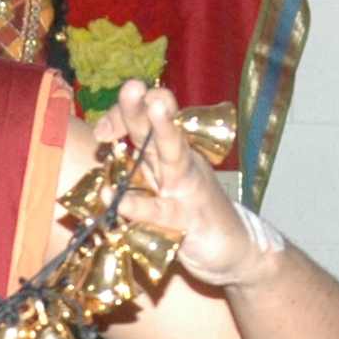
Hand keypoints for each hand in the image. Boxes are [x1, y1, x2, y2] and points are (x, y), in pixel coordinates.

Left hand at [86, 82, 265, 287]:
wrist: (237, 251)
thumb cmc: (193, 213)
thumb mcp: (161, 185)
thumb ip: (134, 166)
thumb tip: (102, 145)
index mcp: (170, 152)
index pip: (145, 122)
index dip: (125, 116)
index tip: (101, 132)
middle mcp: (179, 163)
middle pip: (159, 129)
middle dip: (144, 107)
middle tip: (132, 86)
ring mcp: (187, 189)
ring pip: (173, 154)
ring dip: (163, 130)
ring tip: (152, 109)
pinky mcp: (189, 222)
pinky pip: (162, 212)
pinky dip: (140, 206)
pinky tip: (119, 200)